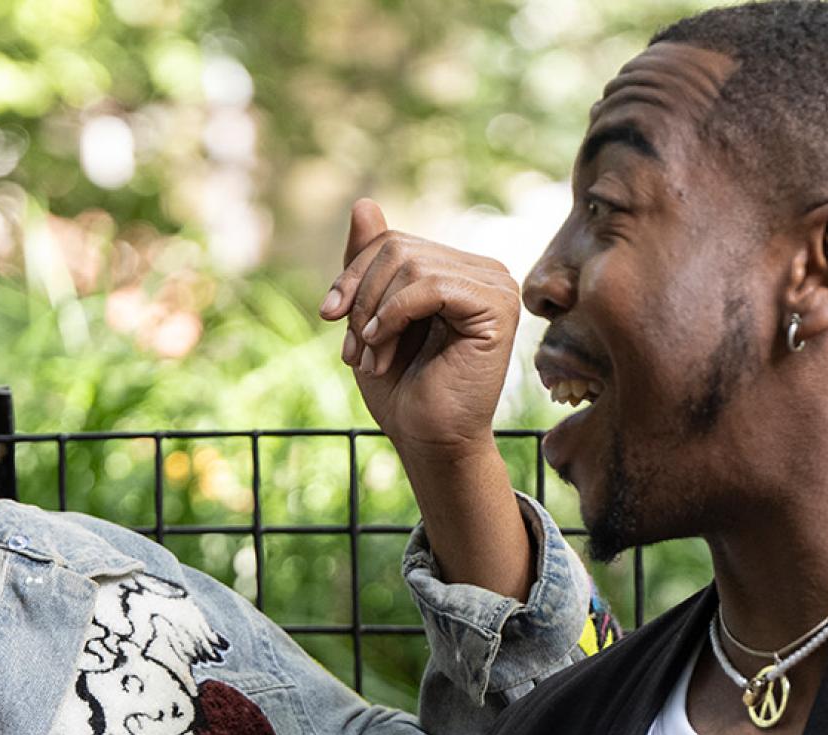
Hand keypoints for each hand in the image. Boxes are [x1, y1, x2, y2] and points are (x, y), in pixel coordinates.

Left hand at [321, 199, 520, 463]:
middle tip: (353, 348)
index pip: (392, 240)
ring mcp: (496, 286)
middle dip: (361, 297)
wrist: (427, 440)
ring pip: (410, 264)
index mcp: (457, 270)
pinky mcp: (498, 307)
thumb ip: (369, 261)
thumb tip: (364, 202)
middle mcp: (483, 271)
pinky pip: (429, 285)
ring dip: (374, 315)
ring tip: (370, 356)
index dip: (352, 274)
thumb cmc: (401, 386)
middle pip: (398, 247)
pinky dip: (394, 315)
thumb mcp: (369, 315)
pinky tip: (384, 346)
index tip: (330, 316)